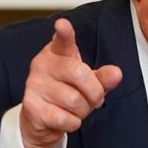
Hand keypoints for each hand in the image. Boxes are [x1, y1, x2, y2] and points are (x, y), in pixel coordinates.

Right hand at [20, 18, 122, 147]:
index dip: (64, 33)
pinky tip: (65, 118)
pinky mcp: (32, 106)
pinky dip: (73, 122)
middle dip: (94, 92)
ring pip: (74, 100)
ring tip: (76, 109)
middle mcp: (43, 65)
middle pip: (80, 74)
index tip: (63, 24)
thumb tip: (115, 74)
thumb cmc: (65, 93)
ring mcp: (35, 85)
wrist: (40, 119)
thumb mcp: (87, 82)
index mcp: (57, 53)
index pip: (62, 41)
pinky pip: (65, 118)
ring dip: (83, 110)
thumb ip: (102, 77)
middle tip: (94, 99)